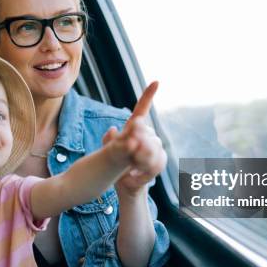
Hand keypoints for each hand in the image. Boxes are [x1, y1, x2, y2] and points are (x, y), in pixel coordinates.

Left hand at [102, 81, 166, 197]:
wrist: (126, 184)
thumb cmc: (115, 165)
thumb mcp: (108, 153)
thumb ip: (109, 142)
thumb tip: (113, 129)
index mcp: (134, 130)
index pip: (142, 110)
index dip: (148, 96)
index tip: (156, 82)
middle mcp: (147, 136)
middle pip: (148, 132)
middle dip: (140, 141)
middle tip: (130, 151)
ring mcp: (155, 148)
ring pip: (154, 148)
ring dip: (141, 159)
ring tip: (131, 167)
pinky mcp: (158, 163)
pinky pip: (157, 163)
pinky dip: (144, 171)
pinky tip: (134, 177)